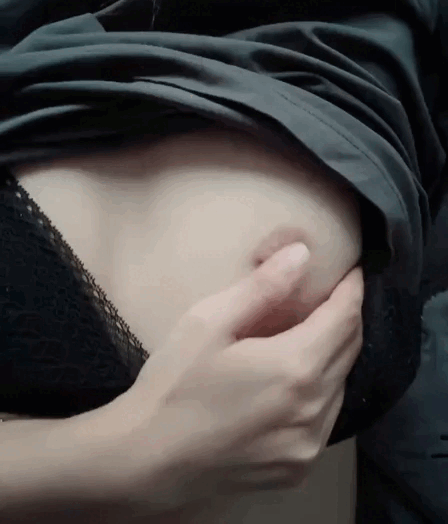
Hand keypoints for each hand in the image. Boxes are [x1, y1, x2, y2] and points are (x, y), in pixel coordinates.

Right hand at [103, 243, 363, 518]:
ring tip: (309, 334)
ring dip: (333, 353)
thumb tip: (302, 254)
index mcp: (294, 368)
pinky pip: (326, 416)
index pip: (345, 317)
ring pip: (341, 383)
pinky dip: (321, 389)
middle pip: (349, 349)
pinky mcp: (298, 466)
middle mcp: (314, 409)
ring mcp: (309, 444)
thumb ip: (262, 287)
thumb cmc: (173, 385)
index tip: (352, 271)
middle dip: (346, 317)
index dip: (352, 289)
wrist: (148, 461)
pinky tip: (294, 380)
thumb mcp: (209, 323)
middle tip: (331, 295)